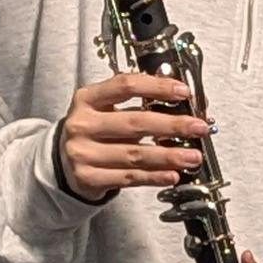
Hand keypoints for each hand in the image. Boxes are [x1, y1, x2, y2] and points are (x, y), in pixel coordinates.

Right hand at [55, 70, 210, 197]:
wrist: (63, 162)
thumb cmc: (94, 132)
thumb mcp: (105, 109)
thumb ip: (137, 103)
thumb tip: (183, 104)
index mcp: (87, 98)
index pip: (125, 86)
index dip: (156, 87)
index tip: (182, 92)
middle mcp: (81, 124)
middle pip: (134, 122)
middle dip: (172, 125)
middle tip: (198, 128)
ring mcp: (82, 152)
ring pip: (134, 154)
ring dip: (169, 156)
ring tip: (193, 156)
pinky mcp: (87, 177)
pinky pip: (128, 177)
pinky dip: (154, 177)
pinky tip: (172, 174)